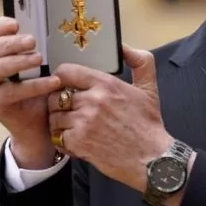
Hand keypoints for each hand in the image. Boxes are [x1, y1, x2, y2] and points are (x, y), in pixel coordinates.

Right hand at [0, 17, 62, 168]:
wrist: (38, 121)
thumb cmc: (36, 85)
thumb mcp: (34, 63)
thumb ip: (31, 47)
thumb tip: (41, 27)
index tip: (15, 23)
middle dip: (9, 43)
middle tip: (32, 41)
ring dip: (16, 61)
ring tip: (39, 58)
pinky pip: (11, 92)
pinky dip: (33, 86)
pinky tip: (52, 81)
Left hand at [47, 44, 172, 191]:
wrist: (151, 158)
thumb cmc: (148, 124)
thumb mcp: (149, 88)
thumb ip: (140, 61)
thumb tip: (123, 47)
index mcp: (106, 84)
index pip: (66, 71)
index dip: (61, 78)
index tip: (65, 85)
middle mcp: (92, 100)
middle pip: (56, 95)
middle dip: (60, 103)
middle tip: (70, 110)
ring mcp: (83, 122)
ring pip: (54, 117)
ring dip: (60, 122)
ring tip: (74, 127)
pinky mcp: (78, 142)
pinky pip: (57, 136)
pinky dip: (63, 140)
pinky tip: (77, 141)